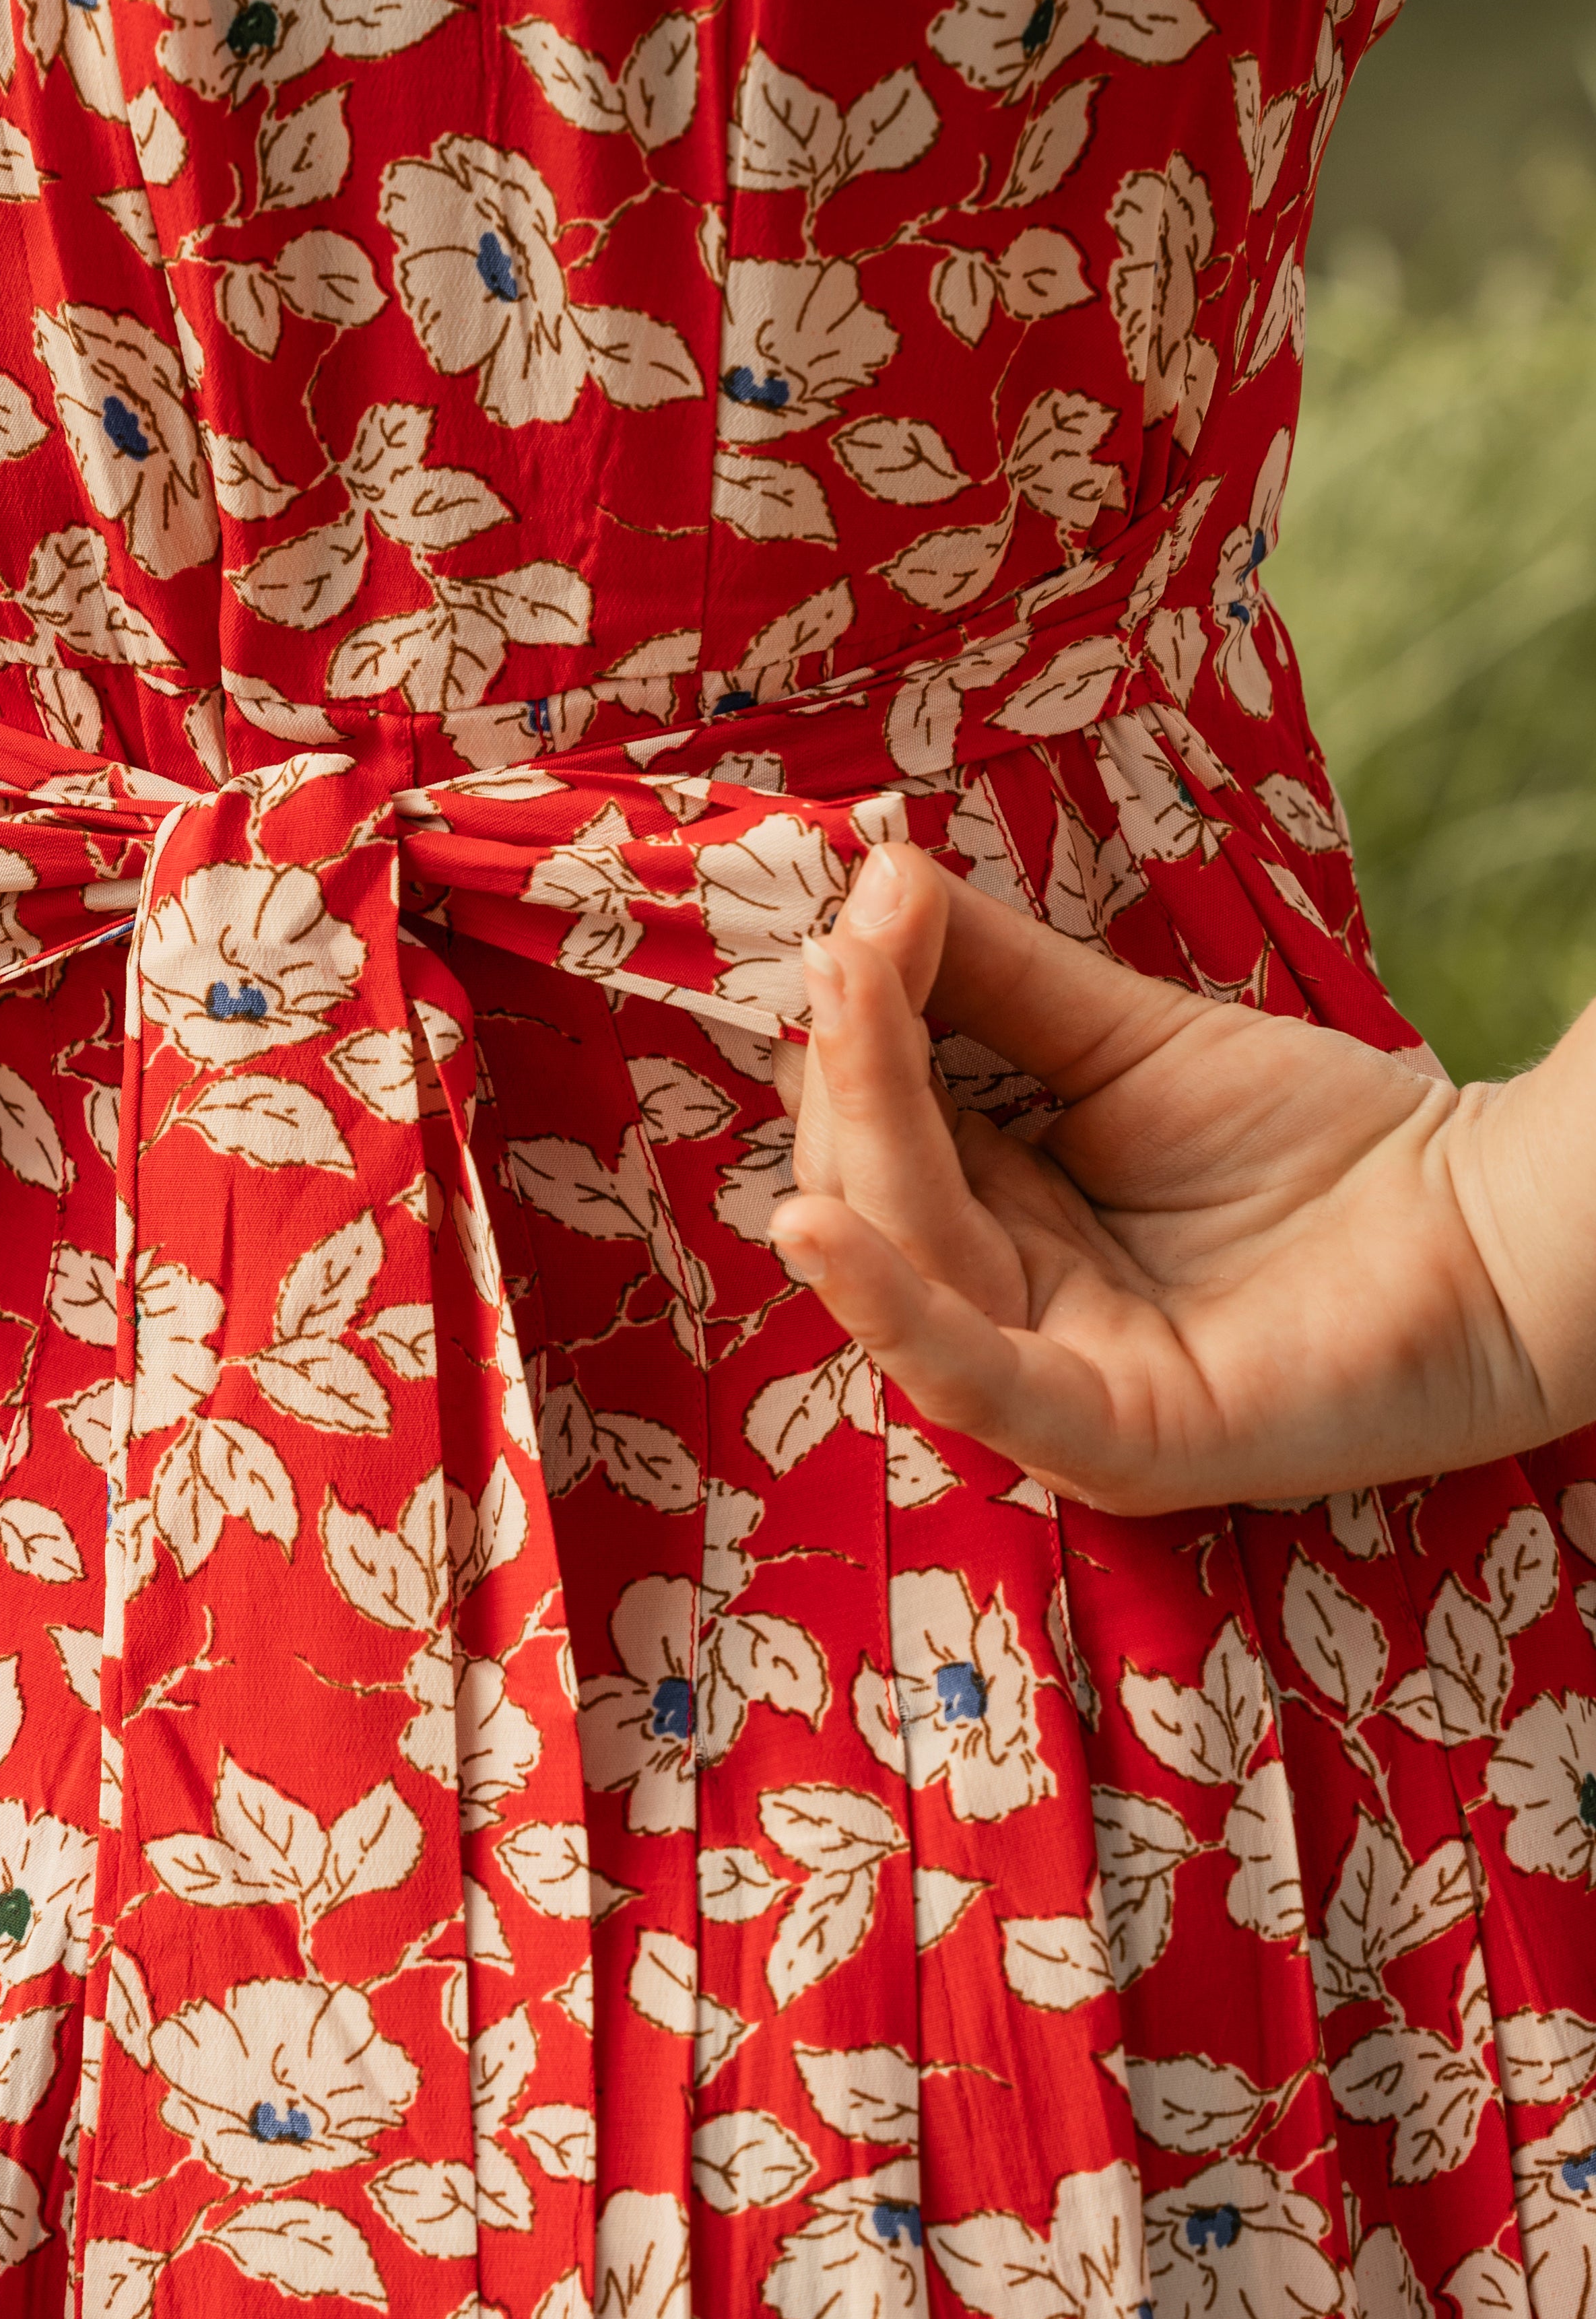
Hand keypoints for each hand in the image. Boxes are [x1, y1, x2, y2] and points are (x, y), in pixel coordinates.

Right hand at [766, 843, 1580, 1511]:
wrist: (1500, 1228)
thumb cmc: (1328, 1144)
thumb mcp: (1130, 1038)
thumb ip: (995, 976)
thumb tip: (873, 877)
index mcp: (1004, 1228)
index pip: (883, 1135)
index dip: (846, 1033)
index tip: (829, 915)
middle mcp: (1014, 1315)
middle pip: (880, 1198)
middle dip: (848, 1070)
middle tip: (844, 947)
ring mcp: (1060, 1389)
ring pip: (913, 1270)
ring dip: (855, 1140)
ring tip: (839, 1006)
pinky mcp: (1116, 1441)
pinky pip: (977, 1386)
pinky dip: (890, 1310)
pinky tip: (819, 1225)